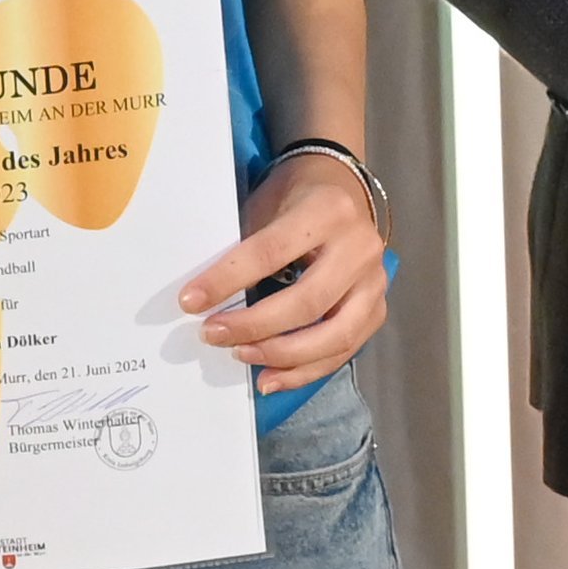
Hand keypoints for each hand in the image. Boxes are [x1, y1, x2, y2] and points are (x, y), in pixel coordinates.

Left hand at [182, 151, 392, 395]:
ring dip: (282, 355)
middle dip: (255, 326)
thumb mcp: (265, 206)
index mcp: (327, 211)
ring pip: (335, 335)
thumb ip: (244, 248)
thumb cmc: (293, 199)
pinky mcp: (377, 309)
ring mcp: (375, 282)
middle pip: (308, 301)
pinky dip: (306, 370)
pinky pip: (344, 350)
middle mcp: (360, 248)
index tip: (190, 301)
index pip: (271, 252)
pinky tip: (271, 377)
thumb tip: (201, 299)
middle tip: (212, 334)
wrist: (341, 191)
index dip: (228, 280)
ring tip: (241, 357)